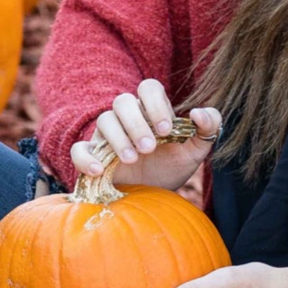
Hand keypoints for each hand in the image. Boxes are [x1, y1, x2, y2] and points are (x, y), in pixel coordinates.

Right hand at [78, 80, 219, 191]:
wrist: (151, 199)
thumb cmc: (171, 168)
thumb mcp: (195, 151)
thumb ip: (208, 129)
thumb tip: (198, 113)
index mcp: (151, 111)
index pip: (149, 88)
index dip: (156, 104)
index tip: (166, 131)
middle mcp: (127, 118)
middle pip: (122, 101)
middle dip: (136, 124)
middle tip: (149, 148)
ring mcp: (107, 136)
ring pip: (104, 120)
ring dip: (118, 139)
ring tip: (132, 159)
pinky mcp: (93, 157)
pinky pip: (79, 149)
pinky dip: (86, 158)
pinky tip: (101, 170)